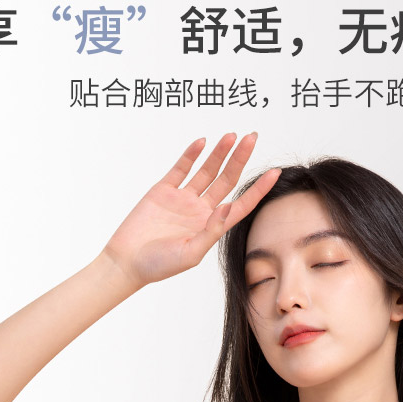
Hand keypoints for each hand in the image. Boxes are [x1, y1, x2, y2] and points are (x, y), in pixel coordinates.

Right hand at [102, 132, 280, 287]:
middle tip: (252, 138)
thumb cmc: (159, 266)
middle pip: (227, 180)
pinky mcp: (163, 190)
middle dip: (240, 159)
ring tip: (232, 136)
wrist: (127, 261)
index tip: (275, 172)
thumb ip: (211, 231)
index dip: (259, 189)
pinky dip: (191, 154)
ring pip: (206, 171)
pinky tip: (203, 142)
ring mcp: (183, 199)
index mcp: (211, 227)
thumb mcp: (190, 253)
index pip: (242, 204)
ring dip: (219, 153)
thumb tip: (227, 207)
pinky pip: (181, 168)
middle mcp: (200, 211)